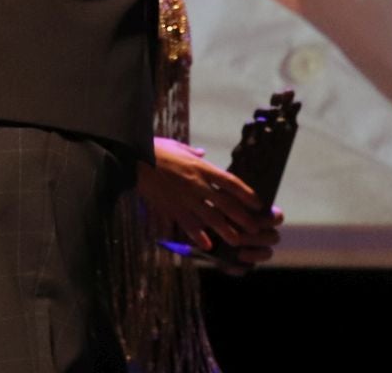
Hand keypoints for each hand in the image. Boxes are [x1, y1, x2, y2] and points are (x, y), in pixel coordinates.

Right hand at [137, 138, 282, 269]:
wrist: (134, 159)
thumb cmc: (156, 149)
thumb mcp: (178, 146)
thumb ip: (193, 153)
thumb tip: (202, 154)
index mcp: (202, 167)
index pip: (231, 182)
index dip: (247, 193)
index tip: (257, 203)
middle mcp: (198, 184)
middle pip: (226, 203)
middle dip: (242, 217)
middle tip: (254, 228)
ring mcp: (186, 198)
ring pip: (211, 217)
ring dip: (226, 230)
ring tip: (237, 241)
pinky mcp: (172, 208)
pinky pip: (189, 224)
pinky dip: (199, 235)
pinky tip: (207, 245)